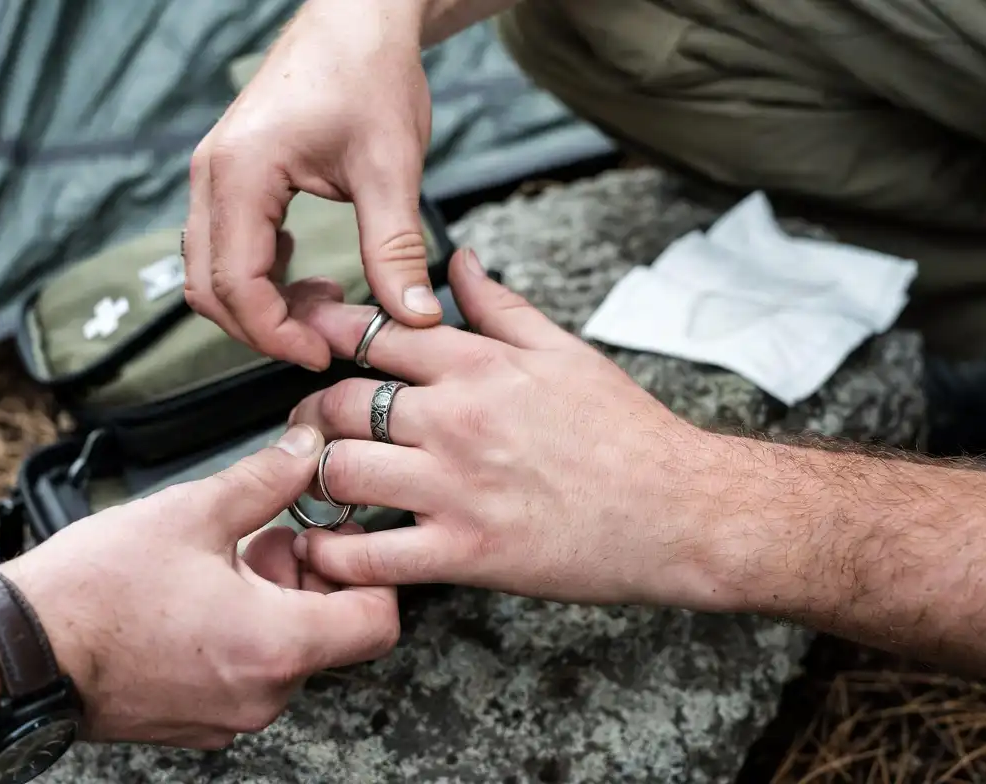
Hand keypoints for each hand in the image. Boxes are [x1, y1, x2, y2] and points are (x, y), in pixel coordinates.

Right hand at [0, 424, 398, 748]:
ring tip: (226, 560)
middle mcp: (262, 694)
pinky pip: (249, 673)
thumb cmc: (93, 592)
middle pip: (333, 632)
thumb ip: (267, 479)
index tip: (330, 538)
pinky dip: (244, 632)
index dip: (366, 569)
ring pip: (289, 651)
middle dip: (311, 576)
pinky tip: (201, 594)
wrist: (18, 652)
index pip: (378, 620)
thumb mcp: (193, 512)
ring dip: (275, 600)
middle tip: (269, 537)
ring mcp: (229, 715)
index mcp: (275, 646)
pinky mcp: (198, 721)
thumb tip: (307, 450)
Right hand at [185, 0, 439, 371]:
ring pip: (212, 271)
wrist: (358, 18)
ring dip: (261, 304)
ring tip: (327, 306)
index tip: (324, 354)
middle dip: (264, 327)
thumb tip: (414, 317)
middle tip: (326, 341)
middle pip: (209, 288)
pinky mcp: (231, 177)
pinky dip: (260, 277)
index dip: (275, 334)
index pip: (235, 284)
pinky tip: (311, 275)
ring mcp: (215, 175)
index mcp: (241, 173)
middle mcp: (213, 176)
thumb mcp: (391, 167)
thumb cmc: (370, 74)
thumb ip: (395, 248)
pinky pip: (225, 246)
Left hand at [287, 250, 727, 608]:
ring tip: (310, 483)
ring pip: (342, 472)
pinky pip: (371, 556)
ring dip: (311, 478)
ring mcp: (456, 488)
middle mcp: (457, 420)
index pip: (375, 333)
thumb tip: (458, 263)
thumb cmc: (626, 432)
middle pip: (340, 402)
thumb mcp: (565, 350)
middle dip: (307, 412)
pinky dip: (334, 554)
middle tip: (305, 425)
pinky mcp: (465, 552)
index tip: (309, 343)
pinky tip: (323, 547)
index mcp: (479, 367)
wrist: (680, 510)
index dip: (326, 334)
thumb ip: (500, 306)